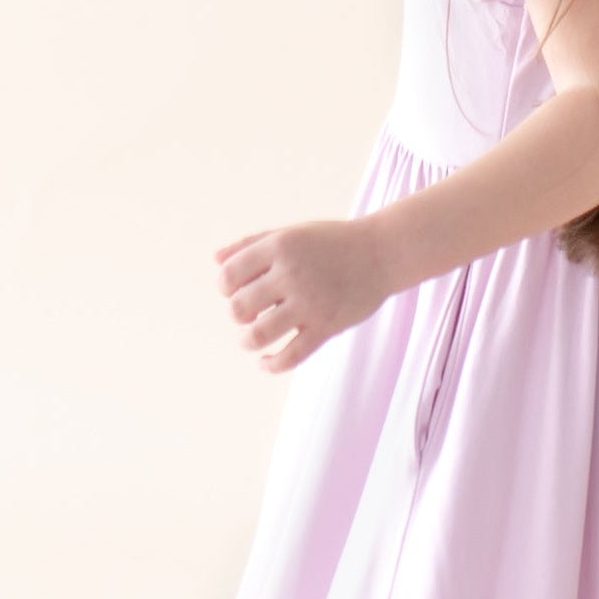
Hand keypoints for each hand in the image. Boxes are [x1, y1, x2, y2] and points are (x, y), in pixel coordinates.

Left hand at [216, 217, 394, 373]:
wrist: (383, 252)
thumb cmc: (332, 241)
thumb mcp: (292, 232)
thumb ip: (251, 244)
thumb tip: (214, 260)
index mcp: (280, 246)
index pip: (228, 276)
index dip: (225, 287)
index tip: (237, 289)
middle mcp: (292, 273)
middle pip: (239, 308)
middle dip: (238, 314)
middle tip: (251, 312)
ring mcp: (311, 302)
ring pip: (259, 335)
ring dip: (248, 341)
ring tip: (252, 338)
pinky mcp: (327, 326)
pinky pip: (290, 357)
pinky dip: (271, 365)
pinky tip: (265, 362)